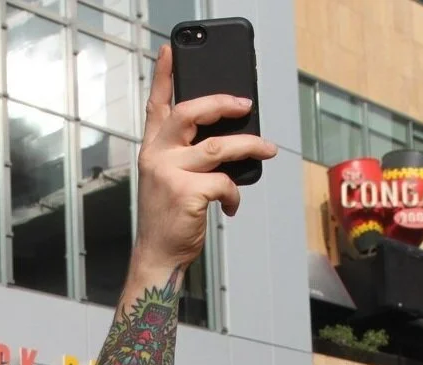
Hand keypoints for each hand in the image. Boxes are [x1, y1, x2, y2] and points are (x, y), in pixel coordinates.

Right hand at [132, 46, 277, 275]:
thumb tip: (229, 141)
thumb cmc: (169, 218)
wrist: (159, 255)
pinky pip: (225, 183)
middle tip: (246, 104)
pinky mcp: (187, 193)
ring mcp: (170, 173)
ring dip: (250, 146)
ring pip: (219, 147)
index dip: (163, 76)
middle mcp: (157, 156)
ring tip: (269, 149)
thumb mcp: (168, 180)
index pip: (157, 105)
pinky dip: (235, 195)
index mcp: (152, 149)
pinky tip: (232, 205)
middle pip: (190, 113)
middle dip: (222, 103)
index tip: (170, 51)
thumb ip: (186, 156)